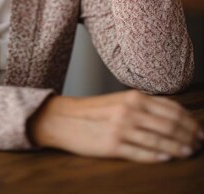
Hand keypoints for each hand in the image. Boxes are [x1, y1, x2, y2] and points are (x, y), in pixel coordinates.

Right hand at [27, 90, 203, 162]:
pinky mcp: (113, 146)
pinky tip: (167, 158)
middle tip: (200, 143)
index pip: (171, 108)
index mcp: (133, 97)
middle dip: (189, 135)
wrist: (64, 118)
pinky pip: (141, 153)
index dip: (189, 120)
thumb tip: (172, 115)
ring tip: (189, 152)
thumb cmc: (93, 111)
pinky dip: (157, 156)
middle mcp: (129, 110)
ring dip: (178, 147)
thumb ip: (143, 106)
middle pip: (170, 124)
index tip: (200, 129)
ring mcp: (121, 128)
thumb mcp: (119, 101)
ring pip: (159, 140)